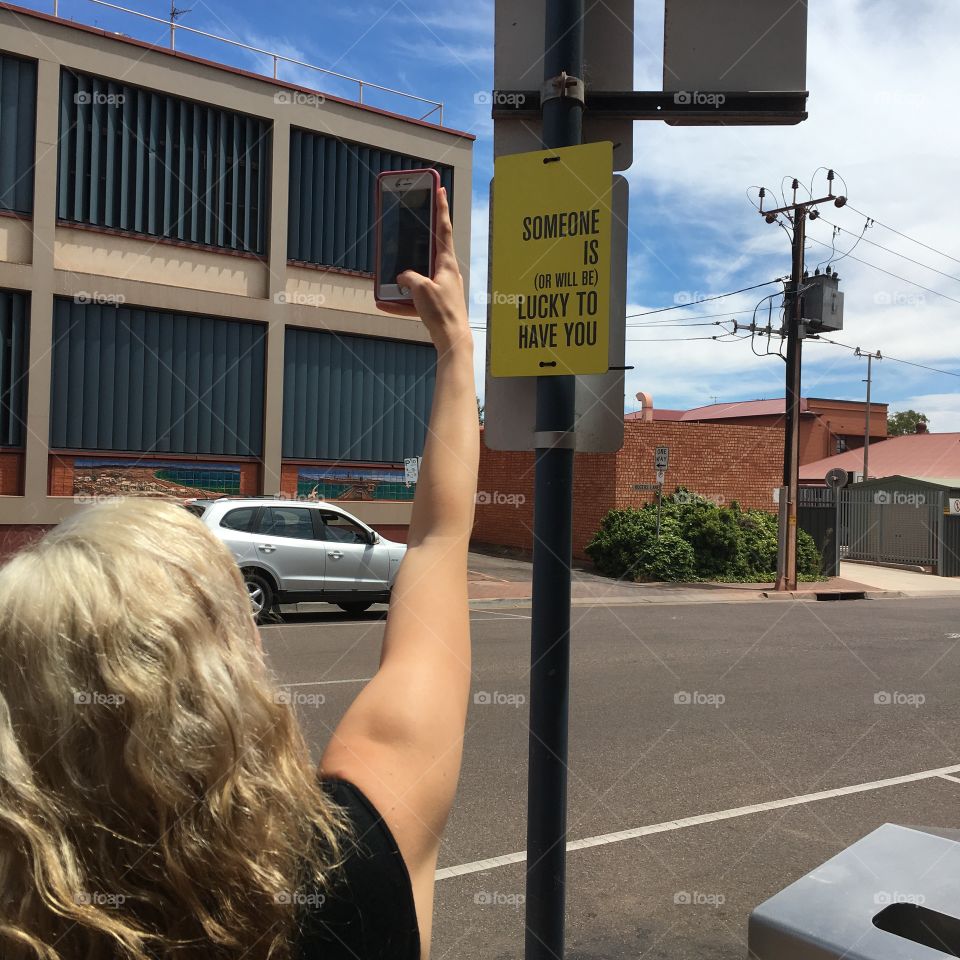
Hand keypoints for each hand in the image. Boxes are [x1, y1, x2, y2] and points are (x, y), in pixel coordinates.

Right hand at [378, 187, 471, 355]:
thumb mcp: (421, 289)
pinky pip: (416, 296)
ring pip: (420, 273)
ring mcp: (442, 286)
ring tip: (392, 278)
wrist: (452, 339)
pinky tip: (386, 303)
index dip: (440, 207)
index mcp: (446, 262)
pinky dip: (403, 299)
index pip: (443, 228)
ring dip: (405, 275)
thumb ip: (409, 277)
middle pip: (429, 248)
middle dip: (417, 237)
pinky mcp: (436, 301)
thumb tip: (403, 277)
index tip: (440, 189)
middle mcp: (446, 272)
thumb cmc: (442, 312)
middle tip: (412, 219)